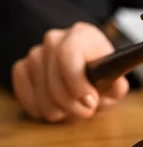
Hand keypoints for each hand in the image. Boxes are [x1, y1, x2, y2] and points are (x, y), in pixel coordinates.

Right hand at [11, 22, 128, 122]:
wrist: (85, 67)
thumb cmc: (101, 73)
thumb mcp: (115, 78)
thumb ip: (117, 86)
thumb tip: (112, 90)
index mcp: (81, 34)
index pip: (68, 54)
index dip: (77, 82)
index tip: (90, 101)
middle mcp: (55, 39)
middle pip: (53, 77)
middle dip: (70, 103)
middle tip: (86, 112)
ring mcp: (35, 52)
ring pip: (40, 91)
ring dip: (57, 108)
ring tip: (72, 111)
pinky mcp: (21, 67)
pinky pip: (24, 94)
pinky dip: (39, 108)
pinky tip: (54, 108)